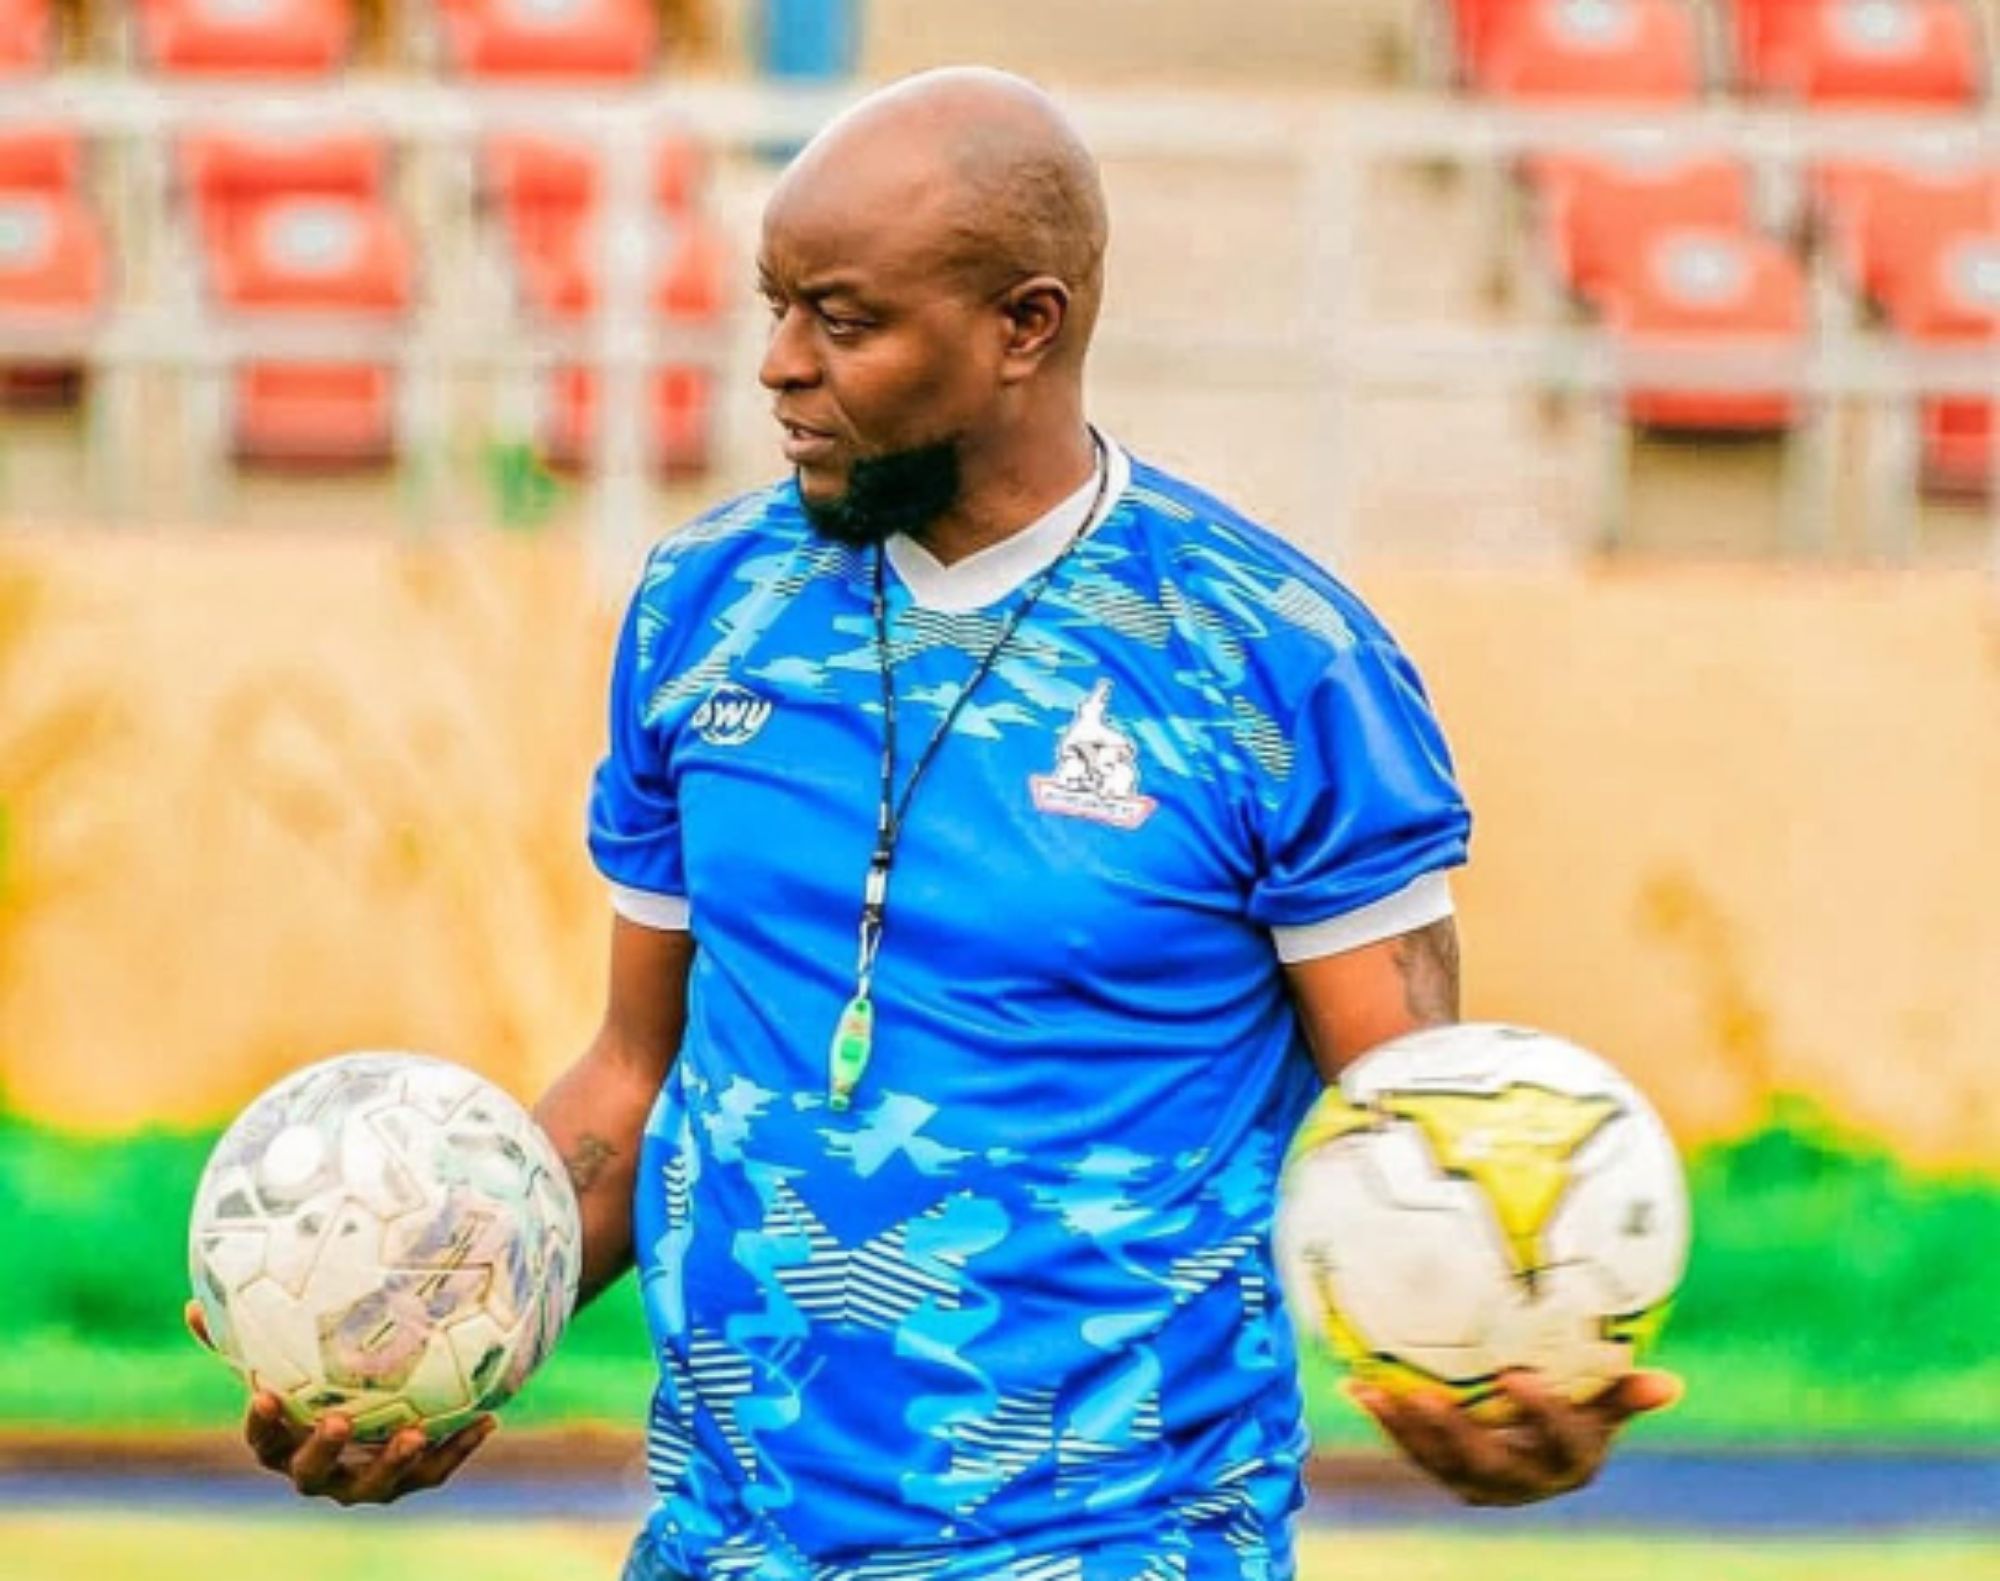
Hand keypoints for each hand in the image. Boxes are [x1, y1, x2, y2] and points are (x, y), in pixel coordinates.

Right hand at [184, 1299, 496, 1504]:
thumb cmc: (311, 1385)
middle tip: (338, 1421)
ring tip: (415, 1432)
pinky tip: (487, 1419)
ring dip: (393, 1461)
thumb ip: (241, 1338)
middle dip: (323, 1450)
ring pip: (376, 1484)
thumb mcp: (282, 1358)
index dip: (262, 1423)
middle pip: (312, 1472)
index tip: (266, 1394)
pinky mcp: (408, 1480)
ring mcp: (364, 1482)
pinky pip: (434, 1471)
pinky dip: (458, 1447)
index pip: (263, 1441)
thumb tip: (193, 1302)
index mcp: (285, 1443)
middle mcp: (320, 1471)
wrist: (366, 1422)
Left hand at [1349, 1368, 1680, 1506]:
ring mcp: (1483, 1483)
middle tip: (1427, 1397)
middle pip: (1489, 1463)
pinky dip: (1387, 1420)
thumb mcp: (1604, 1404)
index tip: (1516, 1374)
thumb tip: (1673, 1383)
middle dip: (1456, 1435)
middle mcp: (1525, 1481)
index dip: (1539, 1414)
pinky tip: (1357, 1385)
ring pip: (1441, 1463)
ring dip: (1407, 1430)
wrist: (1541, 1450)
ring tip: (1377, 1393)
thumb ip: (1624, 1392)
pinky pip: (1415, 1450)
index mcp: (1571, 1462)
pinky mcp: (1449, 1474)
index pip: (1559, 1441)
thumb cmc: (1581, 1409)